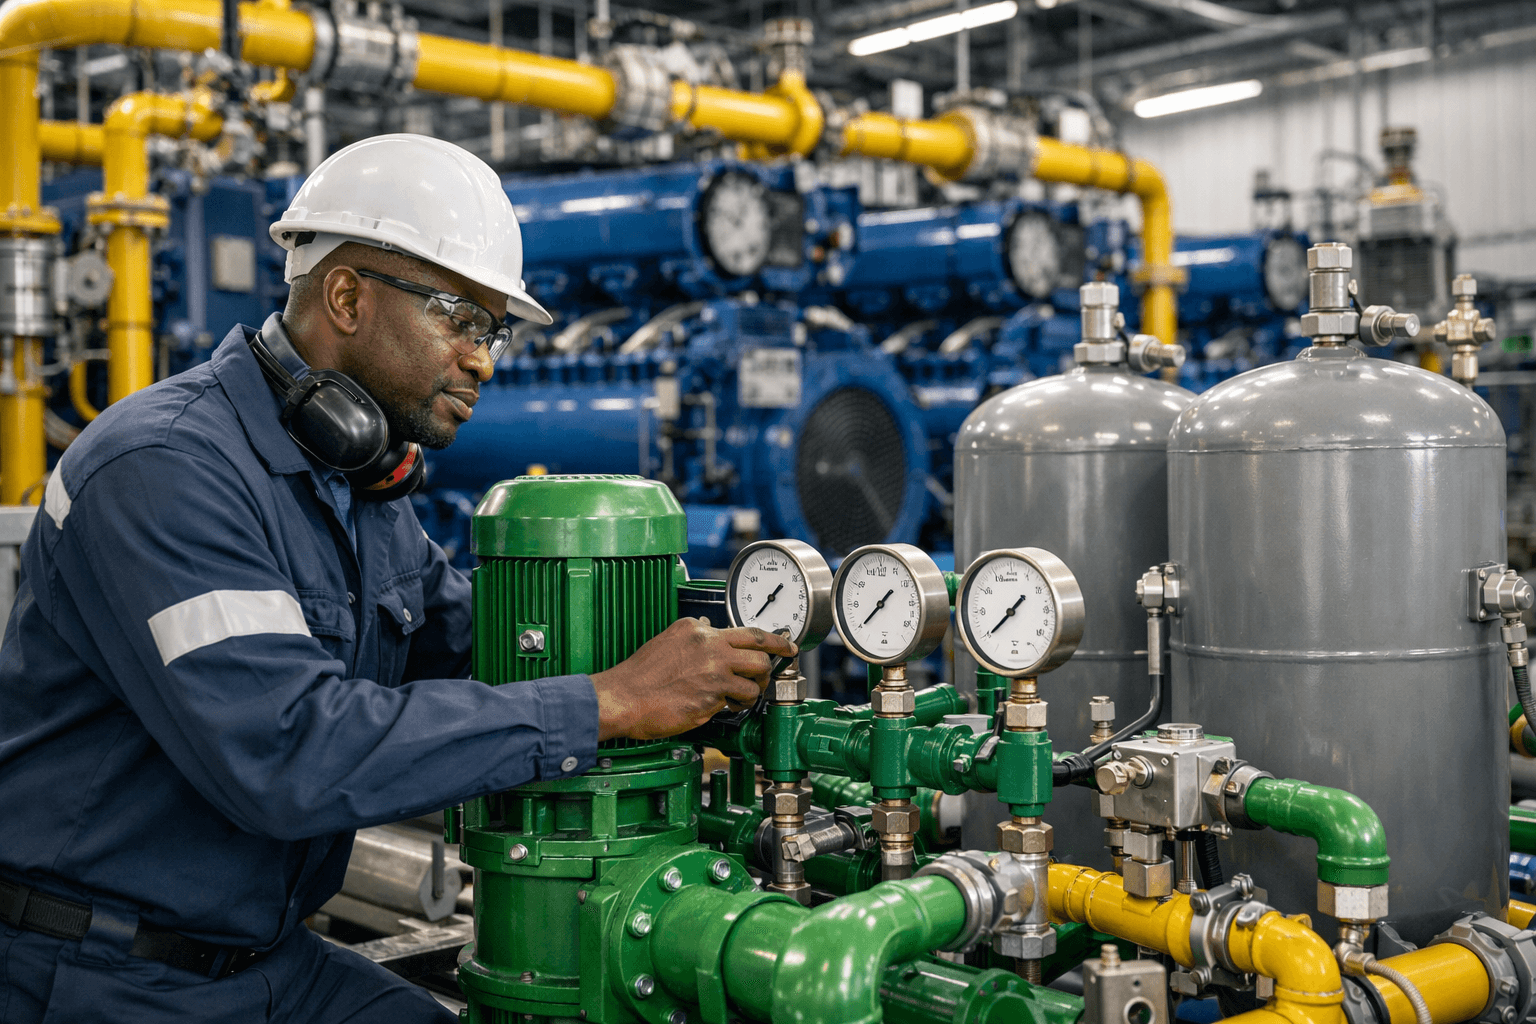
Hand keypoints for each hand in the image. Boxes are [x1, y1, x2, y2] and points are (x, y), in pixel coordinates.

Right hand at [590, 617, 797, 740]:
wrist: (622, 697)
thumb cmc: (639, 675)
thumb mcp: (667, 640)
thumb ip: (694, 635)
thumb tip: (710, 630)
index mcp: (698, 631)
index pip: (749, 632)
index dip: (775, 641)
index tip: (787, 646)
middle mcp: (709, 647)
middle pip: (761, 655)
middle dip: (767, 670)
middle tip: (763, 678)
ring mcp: (712, 673)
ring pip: (754, 682)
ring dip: (751, 693)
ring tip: (737, 699)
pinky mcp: (710, 698)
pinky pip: (736, 703)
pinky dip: (733, 708)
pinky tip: (720, 708)